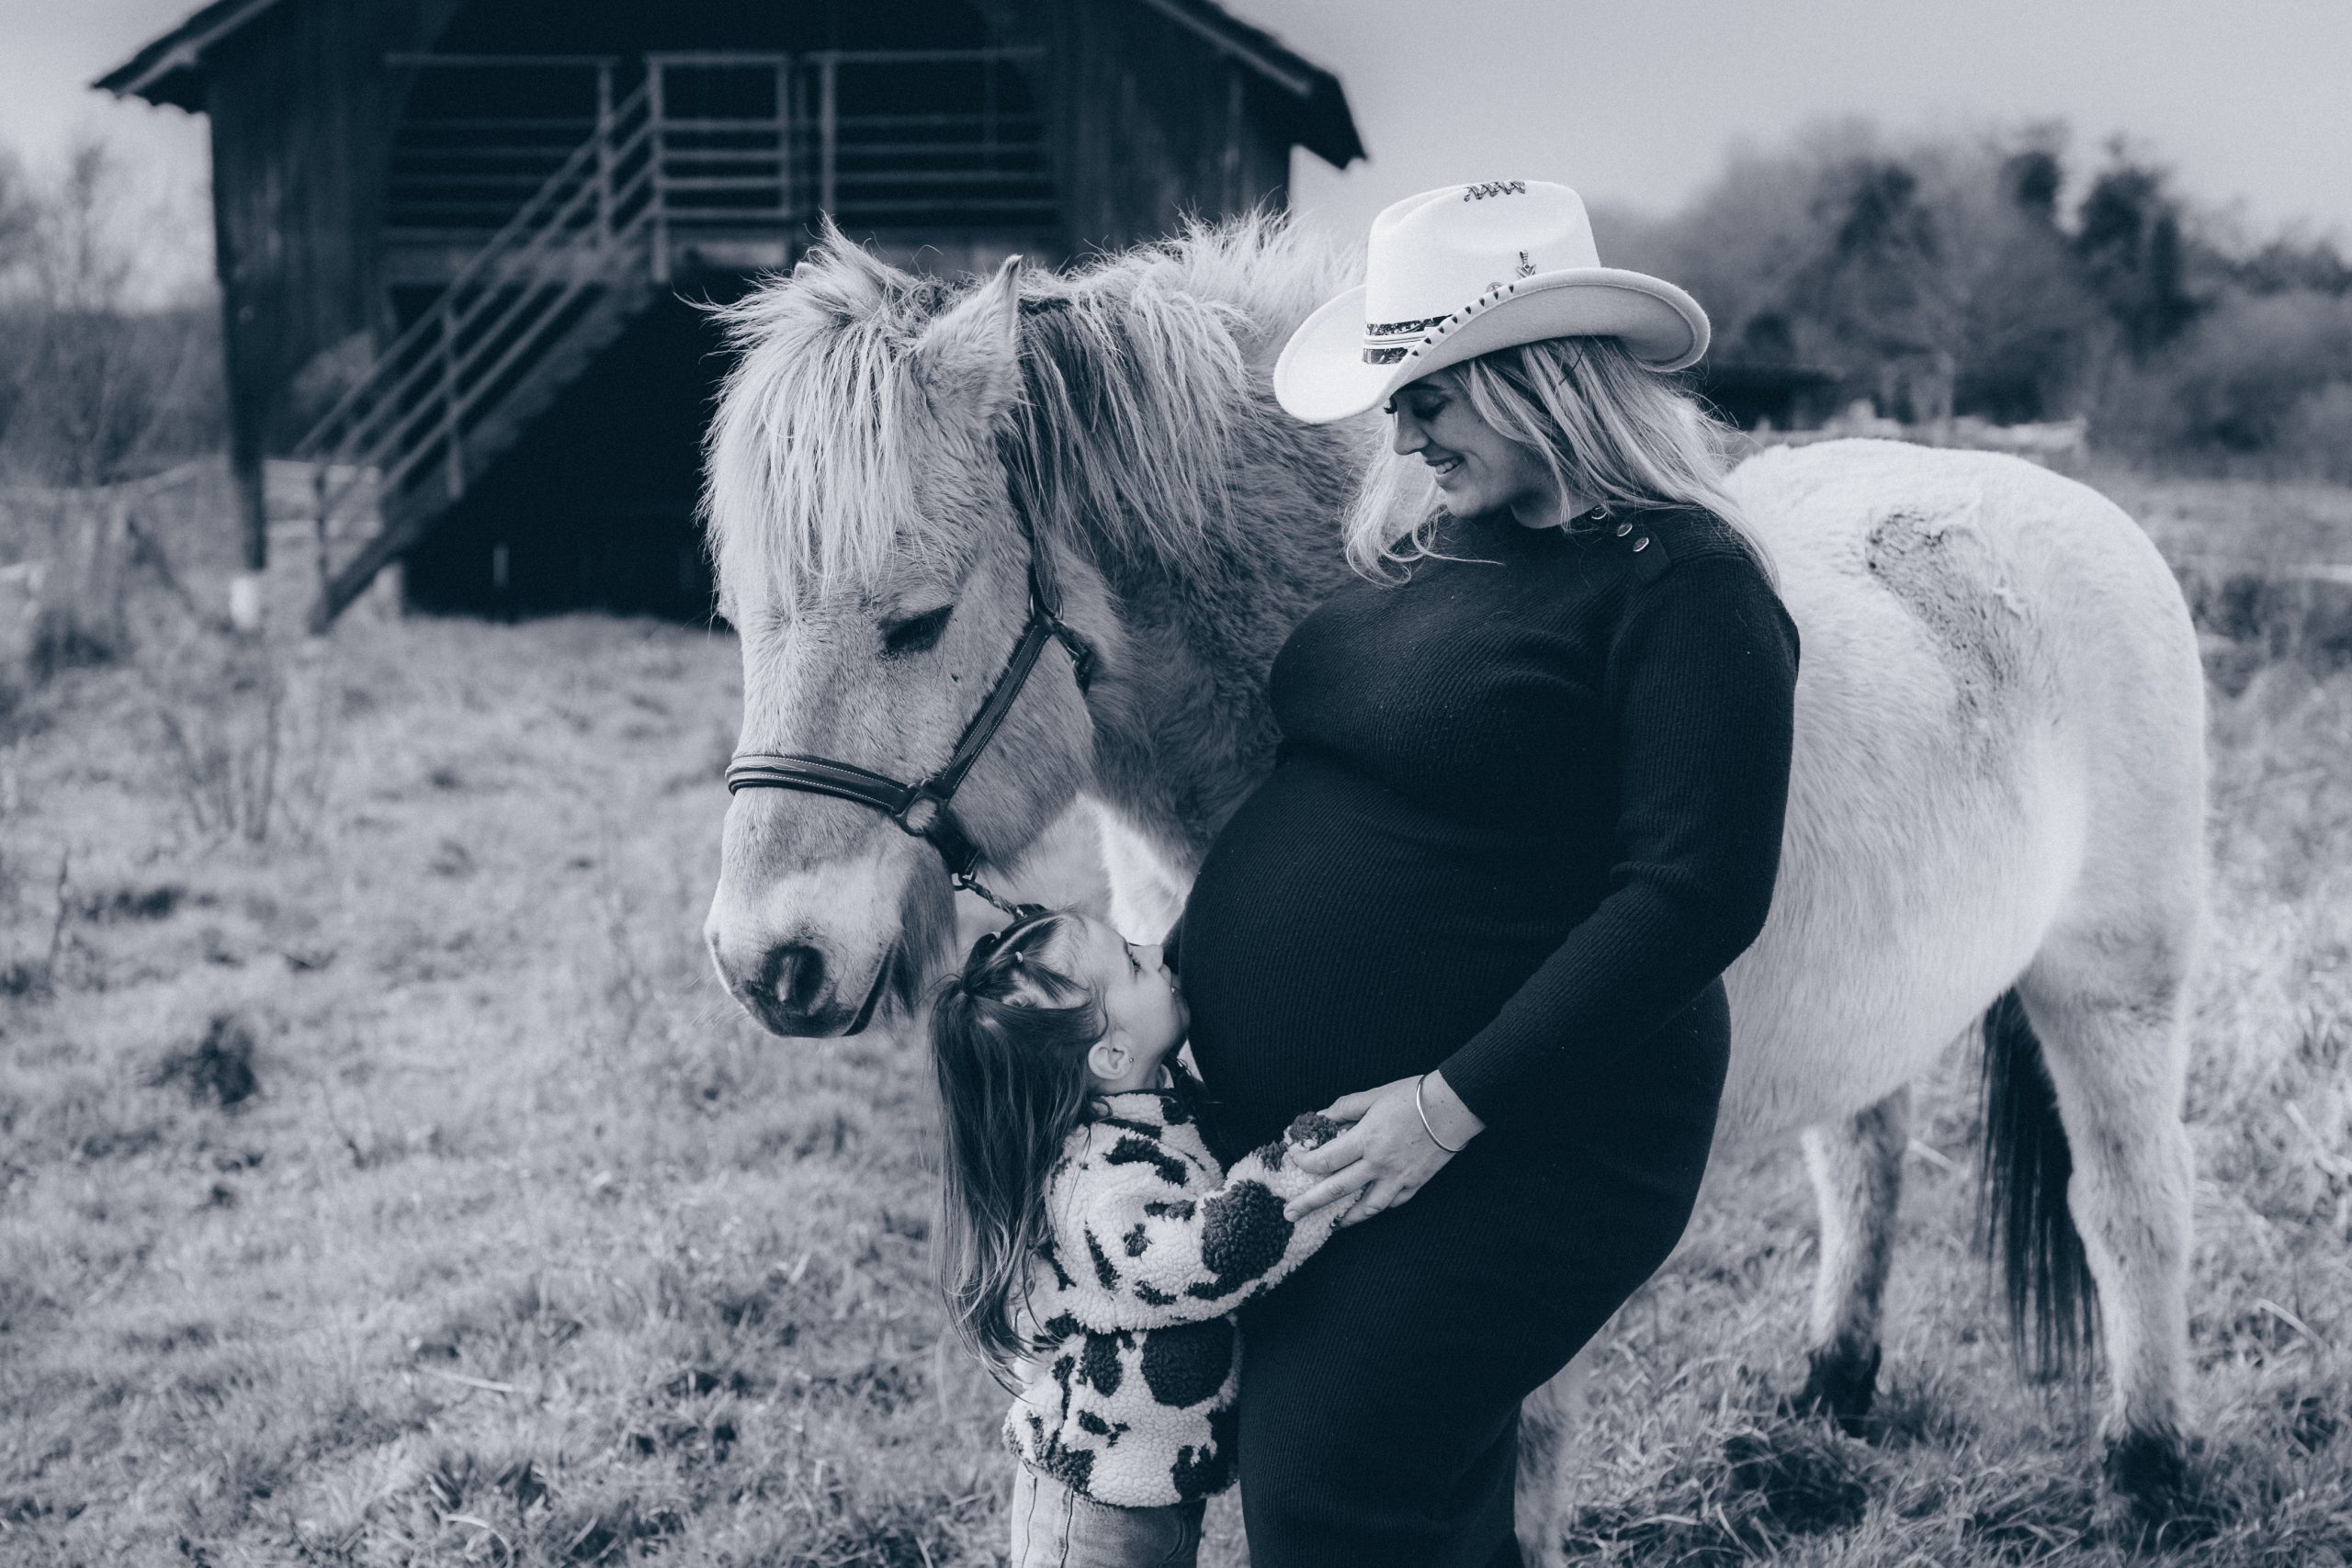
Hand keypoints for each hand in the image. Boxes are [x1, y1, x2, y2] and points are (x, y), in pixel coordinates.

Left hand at [1282, 1072, 1483, 1226]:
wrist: (1454, 1108)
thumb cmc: (1413, 1097)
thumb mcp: (1373, 1096)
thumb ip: (1343, 1108)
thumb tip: (1319, 1117)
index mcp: (1366, 1139)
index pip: (1326, 1159)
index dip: (1305, 1162)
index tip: (1293, 1160)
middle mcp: (1379, 1164)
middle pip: (1337, 1189)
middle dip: (1309, 1202)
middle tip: (1289, 1213)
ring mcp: (1398, 1178)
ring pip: (1365, 1207)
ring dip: (1344, 1218)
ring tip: (1328, 1224)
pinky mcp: (1415, 1184)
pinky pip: (1391, 1204)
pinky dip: (1375, 1210)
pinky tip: (1364, 1212)